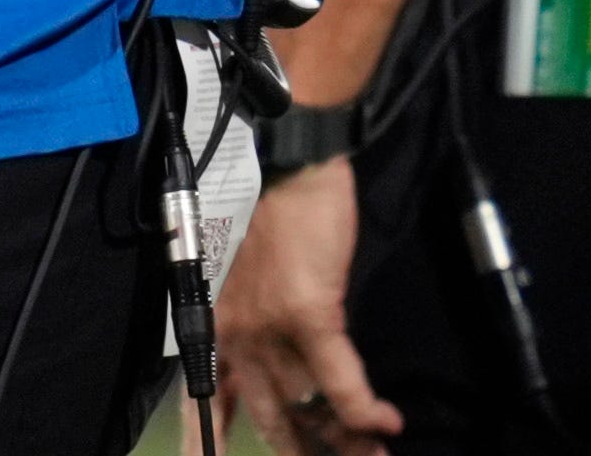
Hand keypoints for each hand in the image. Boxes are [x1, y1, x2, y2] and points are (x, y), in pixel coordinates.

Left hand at [220, 159, 402, 453]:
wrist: (284, 163)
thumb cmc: (267, 212)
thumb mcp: (242, 275)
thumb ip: (255, 323)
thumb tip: (286, 368)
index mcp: (214, 326)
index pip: (204, 401)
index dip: (208, 446)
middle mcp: (235, 336)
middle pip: (271, 419)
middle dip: (306, 451)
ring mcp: (270, 328)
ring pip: (310, 408)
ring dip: (346, 439)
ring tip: (374, 455)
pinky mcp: (309, 313)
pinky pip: (339, 380)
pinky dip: (364, 408)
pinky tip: (386, 423)